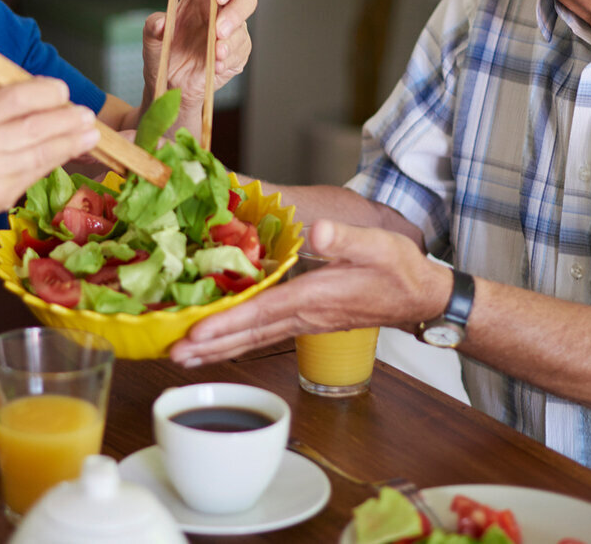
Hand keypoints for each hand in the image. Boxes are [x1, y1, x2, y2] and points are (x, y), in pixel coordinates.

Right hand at [0, 77, 99, 239]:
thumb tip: (38, 96)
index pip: (14, 98)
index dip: (45, 92)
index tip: (62, 90)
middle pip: (35, 126)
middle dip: (67, 118)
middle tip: (86, 114)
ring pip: (42, 152)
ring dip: (72, 141)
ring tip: (90, 134)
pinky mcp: (0, 196)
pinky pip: (36, 172)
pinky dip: (58, 160)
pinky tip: (72, 153)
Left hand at [141, 0, 255, 116]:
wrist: (169, 84)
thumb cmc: (164, 53)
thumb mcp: (151, 39)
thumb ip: (153, 27)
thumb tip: (161, 22)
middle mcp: (222, 9)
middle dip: (236, 11)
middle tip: (218, 29)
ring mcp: (233, 32)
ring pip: (244, 28)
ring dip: (231, 40)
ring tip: (216, 53)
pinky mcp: (237, 54)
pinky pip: (241, 52)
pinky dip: (229, 58)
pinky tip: (216, 64)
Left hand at [169, 218, 452, 365]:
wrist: (419, 298)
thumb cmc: (398, 269)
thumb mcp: (378, 245)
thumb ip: (347, 238)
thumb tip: (319, 231)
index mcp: (315, 296)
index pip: (263, 312)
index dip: (229, 322)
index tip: (197, 332)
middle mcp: (304, 315)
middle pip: (249, 334)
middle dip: (210, 345)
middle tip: (172, 354)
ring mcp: (303, 322)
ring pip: (253, 339)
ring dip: (218, 349)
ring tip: (182, 358)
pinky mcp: (305, 321)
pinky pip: (263, 335)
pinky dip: (236, 342)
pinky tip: (217, 345)